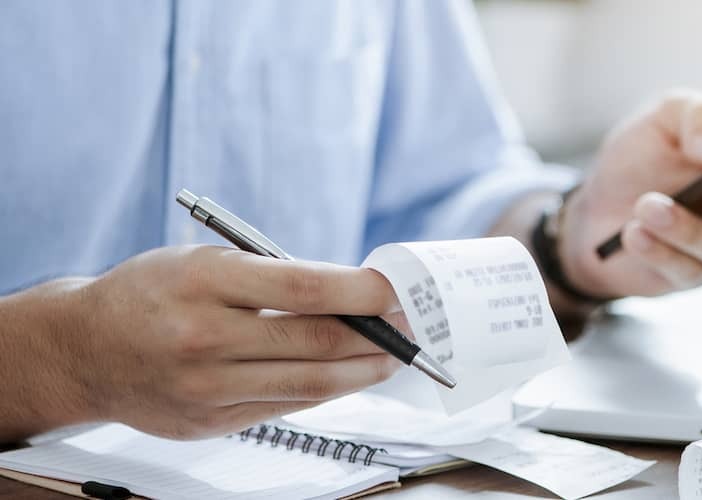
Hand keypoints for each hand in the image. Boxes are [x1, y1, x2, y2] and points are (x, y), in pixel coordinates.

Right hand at [9, 246, 404, 439]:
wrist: (82, 350)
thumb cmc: (151, 294)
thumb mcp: (204, 262)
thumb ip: (273, 277)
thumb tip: (354, 294)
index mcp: (203, 281)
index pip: (304, 288)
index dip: (362, 291)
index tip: (397, 289)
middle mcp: (203, 337)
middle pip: (316, 342)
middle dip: (377, 334)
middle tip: (410, 324)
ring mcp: (205, 388)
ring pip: (310, 384)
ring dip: (364, 370)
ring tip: (393, 356)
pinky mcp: (209, 422)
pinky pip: (287, 406)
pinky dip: (326, 390)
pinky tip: (348, 375)